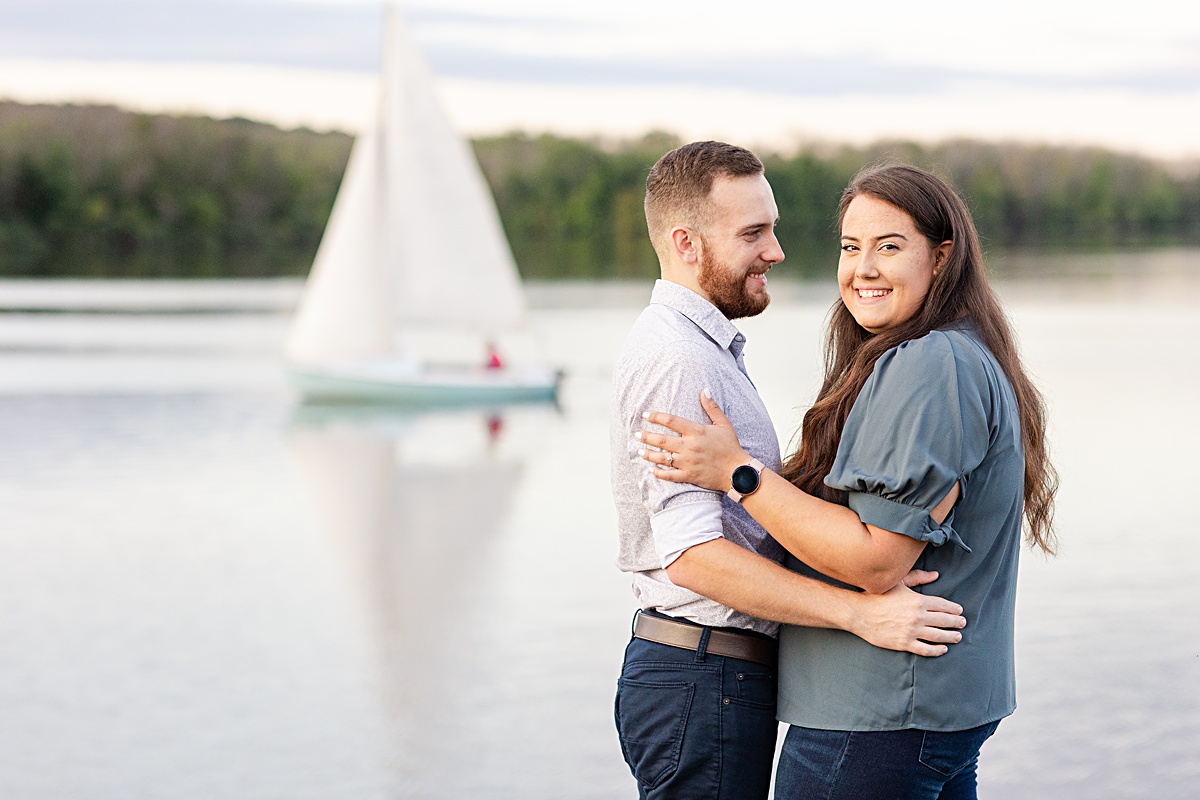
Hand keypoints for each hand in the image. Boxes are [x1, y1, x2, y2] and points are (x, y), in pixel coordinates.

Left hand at [637, 390, 749, 491]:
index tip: (646, 415)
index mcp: (697, 432)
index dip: (656, 416)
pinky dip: (659, 473)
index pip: (671, 421)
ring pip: (663, 458)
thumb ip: (712, 407)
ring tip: (640, 451)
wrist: (738, 471)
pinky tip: (651, 470)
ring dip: (649, 454)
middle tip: (636, 434)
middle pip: (662, 440)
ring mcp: (688, 462)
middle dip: (647, 437)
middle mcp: (690, 447)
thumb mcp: (724, 424)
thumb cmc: (731, 447)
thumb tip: (705, 390)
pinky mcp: (689, 476)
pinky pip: (670, 475)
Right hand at [850, 570, 965, 656]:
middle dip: (956, 622)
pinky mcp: (904, 643)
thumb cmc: (877, 596)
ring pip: (938, 636)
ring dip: (950, 637)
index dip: (953, 609)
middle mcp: (918, 617)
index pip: (943, 605)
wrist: (859, 613)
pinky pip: (926, 649)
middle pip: (944, 621)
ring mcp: (912, 631)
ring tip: (957, 637)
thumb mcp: (898, 582)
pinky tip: (942, 649)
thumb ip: (918, 577)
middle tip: (963, 623)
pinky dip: (937, 650)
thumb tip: (935, 575)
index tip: (959, 611)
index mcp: (918, 600)